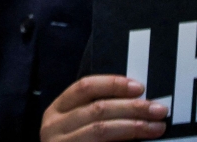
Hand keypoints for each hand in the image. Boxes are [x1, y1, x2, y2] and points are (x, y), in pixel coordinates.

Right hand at [40, 75, 167, 141]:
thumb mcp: (75, 125)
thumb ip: (95, 113)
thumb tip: (134, 101)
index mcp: (56, 110)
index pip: (83, 87)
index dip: (112, 84)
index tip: (139, 87)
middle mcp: (55, 125)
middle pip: (97, 108)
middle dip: (132, 107)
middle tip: (157, 109)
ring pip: (101, 128)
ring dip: (134, 126)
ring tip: (157, 127)